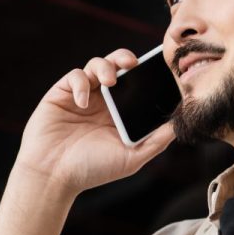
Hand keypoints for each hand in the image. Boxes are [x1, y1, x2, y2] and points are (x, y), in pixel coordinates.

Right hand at [12, 48, 176, 198]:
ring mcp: (82, 95)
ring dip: (105, 66)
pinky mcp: (62, 93)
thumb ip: (156, 141)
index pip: (137, 83)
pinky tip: (83, 102)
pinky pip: (75, 76)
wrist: (54, 175)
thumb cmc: (92, 170)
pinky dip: (81, 84)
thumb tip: (180, 123)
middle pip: (117, 66)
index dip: (147, 72)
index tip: (157, 69)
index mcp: (121, 112)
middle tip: (133, 63)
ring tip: (109, 81)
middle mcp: (103, 100)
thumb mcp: (131, 158)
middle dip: (126, 58)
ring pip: (97, 64)